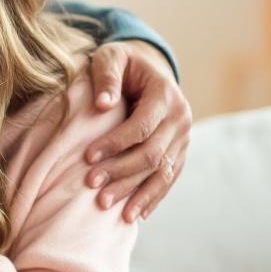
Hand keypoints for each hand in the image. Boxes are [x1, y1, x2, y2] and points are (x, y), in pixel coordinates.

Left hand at [83, 41, 192, 222]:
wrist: (148, 69)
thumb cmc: (122, 63)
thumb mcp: (110, 57)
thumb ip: (106, 76)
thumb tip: (103, 104)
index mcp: (166, 94)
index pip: (141, 126)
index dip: (114, 144)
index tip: (87, 157)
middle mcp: (181, 118)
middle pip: (152, 154)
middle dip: (121, 172)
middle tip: (91, 185)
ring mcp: (184, 138)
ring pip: (162, 172)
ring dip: (135, 192)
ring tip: (108, 208)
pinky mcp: (180, 152)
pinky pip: (169, 179)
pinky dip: (153, 197)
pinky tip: (136, 215)